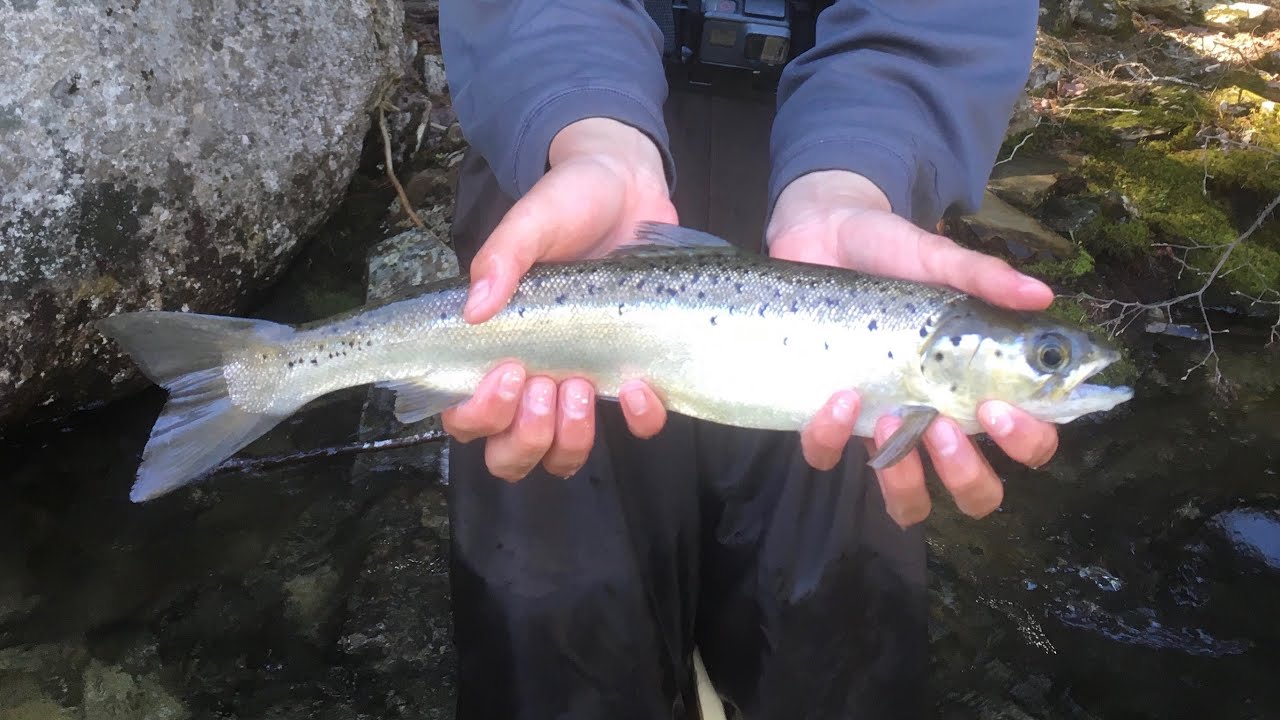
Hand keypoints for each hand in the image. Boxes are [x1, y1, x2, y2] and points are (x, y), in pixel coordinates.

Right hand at [442, 118, 675, 480]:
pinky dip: (638, 419)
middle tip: (546, 386)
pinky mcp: (634, 374)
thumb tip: (474, 308)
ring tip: (582, 389)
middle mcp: (534, 377)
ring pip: (562, 454)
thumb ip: (501, 257)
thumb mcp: (531, 221)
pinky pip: (636, 426)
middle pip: (509, 454)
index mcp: (497, 347)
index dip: (481, 414)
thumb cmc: (569, 202)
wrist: (630, 186)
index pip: (467, 416)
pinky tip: (638, 386)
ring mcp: (584, 380)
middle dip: (524, 437)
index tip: (510, 371)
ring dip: (570, 438)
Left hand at [766, 170, 1059, 527]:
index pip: (1028, 440)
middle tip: (945, 425)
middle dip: (967, 474)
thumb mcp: (935, 257)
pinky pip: (829, 456)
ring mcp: (882, 424)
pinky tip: (839, 396)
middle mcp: (936, 417)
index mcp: (978, 384)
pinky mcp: (827, 418)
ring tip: (897, 418)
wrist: (819, 232)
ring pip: (909, 501)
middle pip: (978, 491)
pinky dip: (833, 437)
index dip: (1026, 441)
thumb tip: (1042, 295)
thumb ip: (984, 277)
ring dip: (906, 479)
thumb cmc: (888, 250)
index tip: (997, 407)